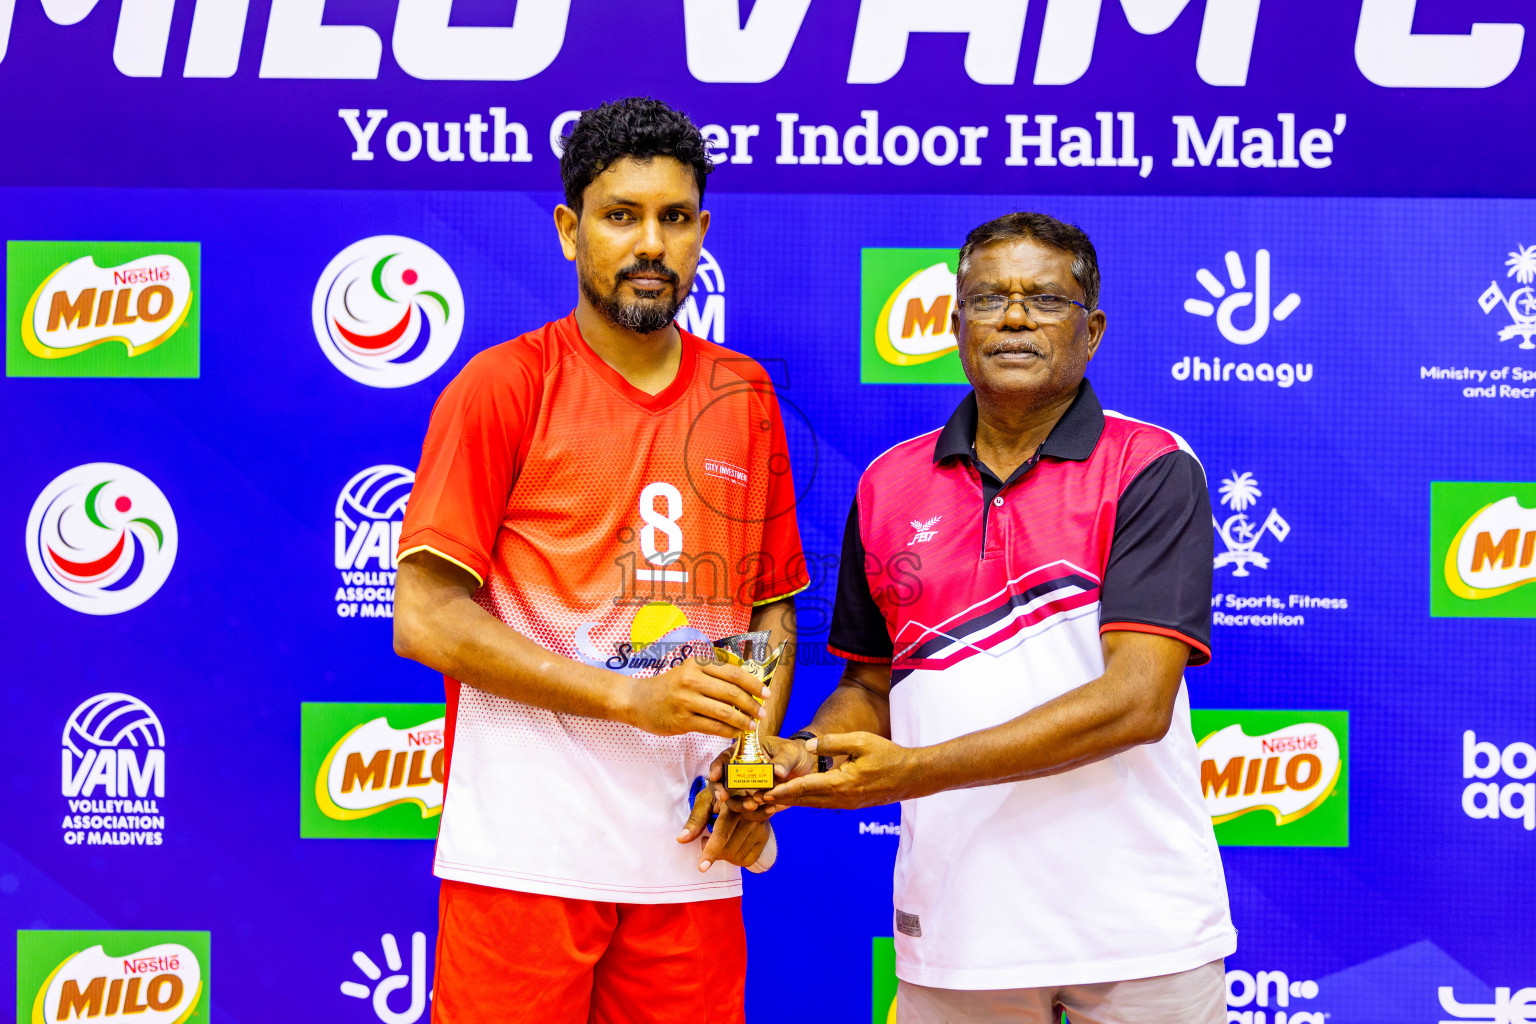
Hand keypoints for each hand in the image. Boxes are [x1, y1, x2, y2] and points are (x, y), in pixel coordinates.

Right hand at [621, 657, 767, 737]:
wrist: (637, 700)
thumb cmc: (668, 686)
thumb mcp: (688, 671)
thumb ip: (713, 674)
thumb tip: (746, 683)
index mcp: (697, 664)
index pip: (734, 673)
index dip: (754, 683)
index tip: (766, 693)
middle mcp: (692, 680)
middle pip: (732, 693)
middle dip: (752, 705)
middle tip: (762, 713)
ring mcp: (686, 700)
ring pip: (725, 712)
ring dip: (743, 720)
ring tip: (752, 725)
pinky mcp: (682, 720)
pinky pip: (713, 727)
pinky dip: (728, 731)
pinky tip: (735, 733)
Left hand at [677, 787, 771, 869]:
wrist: (746, 789)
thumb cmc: (720, 796)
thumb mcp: (705, 801)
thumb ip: (695, 821)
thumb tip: (681, 839)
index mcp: (733, 805)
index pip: (722, 834)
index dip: (711, 852)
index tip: (702, 867)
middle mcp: (750, 817)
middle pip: (728, 850)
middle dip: (711, 852)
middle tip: (705, 838)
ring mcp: (760, 827)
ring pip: (736, 857)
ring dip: (722, 854)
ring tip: (719, 838)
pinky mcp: (765, 836)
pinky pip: (747, 861)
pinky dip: (734, 858)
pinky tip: (730, 844)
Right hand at [708, 735, 818, 819]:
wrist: (807, 770)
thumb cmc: (794, 754)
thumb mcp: (790, 752)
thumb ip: (783, 760)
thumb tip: (777, 771)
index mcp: (744, 754)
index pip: (724, 759)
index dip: (716, 767)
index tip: (715, 776)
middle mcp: (741, 773)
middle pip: (722, 783)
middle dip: (719, 791)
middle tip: (724, 797)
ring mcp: (748, 790)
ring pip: (734, 801)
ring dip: (740, 805)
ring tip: (753, 805)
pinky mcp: (758, 803)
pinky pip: (753, 812)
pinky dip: (759, 814)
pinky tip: (772, 810)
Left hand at [761, 732, 922, 809]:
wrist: (911, 776)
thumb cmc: (887, 754)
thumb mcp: (861, 741)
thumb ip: (833, 743)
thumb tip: (808, 748)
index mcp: (842, 782)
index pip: (806, 787)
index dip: (784, 789)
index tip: (765, 792)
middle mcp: (842, 797)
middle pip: (805, 800)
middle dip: (781, 800)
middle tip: (758, 800)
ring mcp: (847, 803)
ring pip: (813, 804)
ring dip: (792, 803)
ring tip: (770, 802)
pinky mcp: (851, 804)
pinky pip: (823, 804)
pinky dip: (807, 802)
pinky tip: (797, 799)